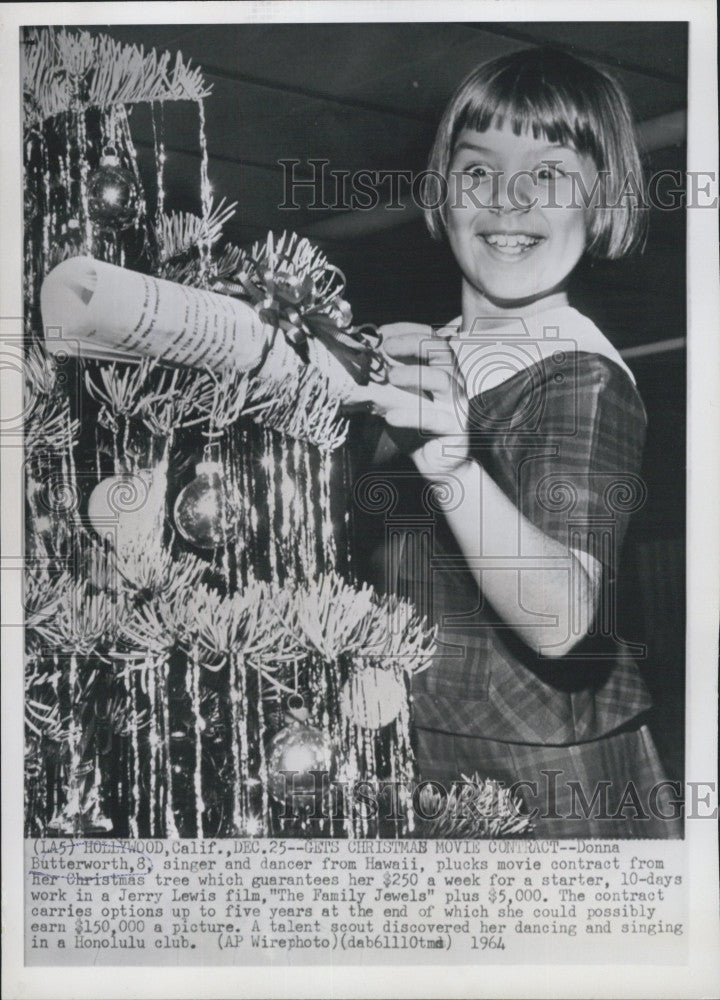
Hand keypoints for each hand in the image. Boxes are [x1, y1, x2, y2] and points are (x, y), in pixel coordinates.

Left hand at [379, 322, 469, 478]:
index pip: (429, 337)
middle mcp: (454, 381)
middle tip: (386, 348)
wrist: (436, 463)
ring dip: (415, 374)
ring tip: (390, 377)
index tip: (381, 333)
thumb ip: (384, 381)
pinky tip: (391, 417)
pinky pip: (436, 418)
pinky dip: (412, 416)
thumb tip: (355, 363)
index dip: (406, 330)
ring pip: (443, 379)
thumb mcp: (396, 399)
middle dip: (413, 343)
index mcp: (441, 369)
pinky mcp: (456, 428)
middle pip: (441, 350)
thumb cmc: (416, 427)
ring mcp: (457, 404)